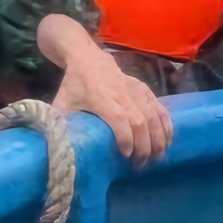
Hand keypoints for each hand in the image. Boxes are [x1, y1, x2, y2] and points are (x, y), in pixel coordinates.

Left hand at [38, 14, 172, 166]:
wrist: (87, 57)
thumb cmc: (74, 85)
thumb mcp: (62, 102)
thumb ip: (59, 124)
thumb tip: (55, 149)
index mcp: (100, 96)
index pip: (120, 118)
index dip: (126, 138)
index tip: (126, 157)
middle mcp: (121, 93)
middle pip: (140, 121)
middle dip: (144, 146)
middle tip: (140, 166)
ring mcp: (136, 89)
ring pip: (153, 115)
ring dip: (158, 139)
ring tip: (156, 158)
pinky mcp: (145, 89)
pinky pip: (160, 108)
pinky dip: (166, 125)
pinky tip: (167, 142)